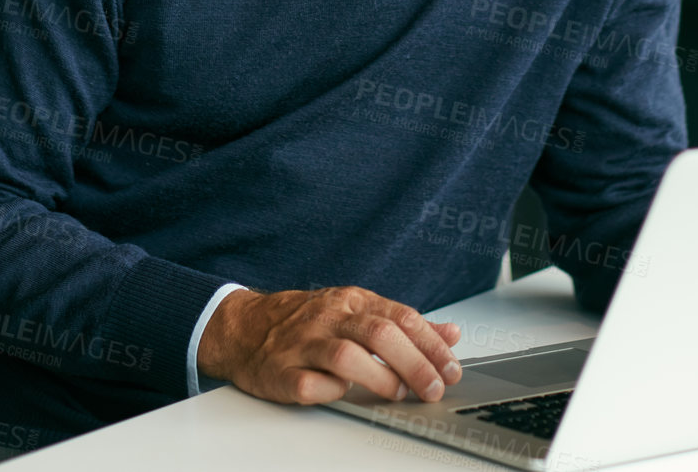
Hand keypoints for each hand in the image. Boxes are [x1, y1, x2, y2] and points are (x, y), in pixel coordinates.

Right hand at [197, 284, 463, 406]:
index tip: (451, 370)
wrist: (246, 327)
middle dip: (414, 363)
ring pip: (347, 356)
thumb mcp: (357, 312)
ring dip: (379, 378)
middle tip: (433, 389)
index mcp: (352, 301)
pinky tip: (344, 396)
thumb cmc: (309, 322)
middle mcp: (330, 318)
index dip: (431, 344)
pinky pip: (311, 385)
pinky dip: (332, 393)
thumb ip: (404, 325)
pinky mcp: (283, 373)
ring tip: (397, 395)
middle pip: (379, 333)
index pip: (400, 317)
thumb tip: (451, 334)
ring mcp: (305, 344)